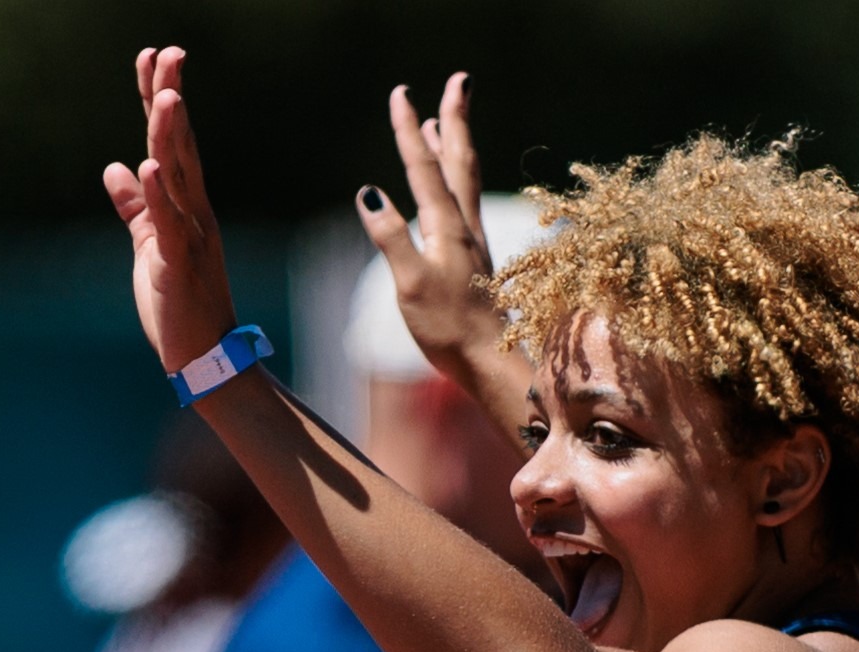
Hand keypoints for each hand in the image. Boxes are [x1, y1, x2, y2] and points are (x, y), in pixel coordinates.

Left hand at [103, 47, 238, 372]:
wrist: (208, 361)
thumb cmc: (180, 307)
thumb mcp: (149, 248)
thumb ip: (137, 208)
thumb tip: (116, 167)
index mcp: (186, 208)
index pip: (172, 143)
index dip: (160, 99)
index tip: (153, 57)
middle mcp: (195, 214)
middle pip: (180, 145)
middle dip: (171, 99)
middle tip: (167, 54)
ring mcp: (192, 237)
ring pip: (180, 177)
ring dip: (171, 136)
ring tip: (166, 96)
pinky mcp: (180, 265)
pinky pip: (170, 224)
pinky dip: (159, 194)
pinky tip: (150, 165)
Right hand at [353, 74, 507, 376]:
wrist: (490, 363)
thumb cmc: (448, 329)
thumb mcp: (411, 284)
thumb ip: (391, 238)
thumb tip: (368, 193)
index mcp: (448, 227)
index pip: (423, 167)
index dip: (409, 128)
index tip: (401, 92)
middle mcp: (465, 226)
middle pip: (458, 161)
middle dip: (454, 118)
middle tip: (458, 82)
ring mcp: (471, 242)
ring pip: (463, 181)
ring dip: (452, 146)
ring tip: (440, 122)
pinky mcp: (472, 260)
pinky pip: (462, 203)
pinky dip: (453, 180)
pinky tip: (446, 188)